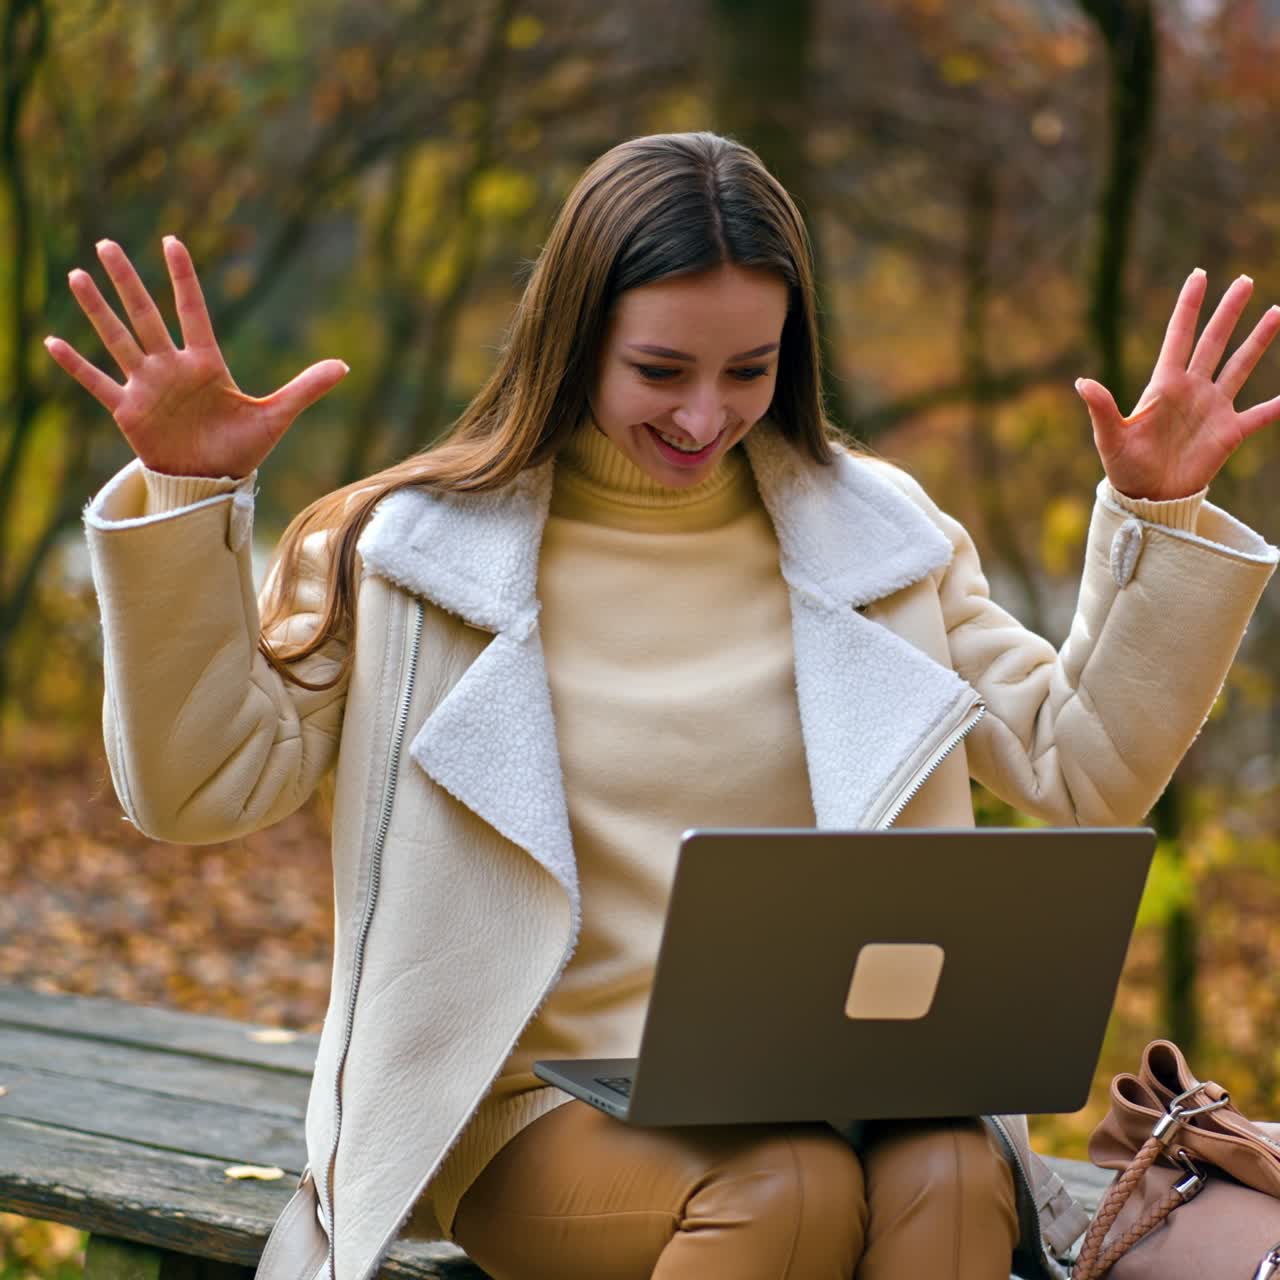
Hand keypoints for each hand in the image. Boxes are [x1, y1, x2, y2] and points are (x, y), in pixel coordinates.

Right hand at [45, 237, 348, 478]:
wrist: (213, 482)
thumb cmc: (242, 447)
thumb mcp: (276, 416)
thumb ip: (306, 388)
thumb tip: (344, 366)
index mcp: (207, 363)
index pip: (192, 311)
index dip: (183, 278)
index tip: (171, 242)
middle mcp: (172, 367)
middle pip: (146, 315)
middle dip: (128, 281)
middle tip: (107, 243)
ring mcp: (147, 386)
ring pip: (119, 339)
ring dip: (98, 310)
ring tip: (77, 275)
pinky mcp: (129, 412)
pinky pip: (98, 384)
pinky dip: (76, 366)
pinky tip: (51, 342)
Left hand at [1075, 269, 1279, 499]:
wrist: (1148, 497)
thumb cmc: (1125, 467)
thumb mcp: (1110, 437)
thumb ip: (1102, 409)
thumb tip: (1082, 383)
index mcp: (1164, 386)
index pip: (1179, 336)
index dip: (1188, 307)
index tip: (1199, 276)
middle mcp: (1192, 390)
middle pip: (1214, 342)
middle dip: (1228, 312)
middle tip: (1244, 281)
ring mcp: (1213, 409)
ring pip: (1240, 366)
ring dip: (1258, 340)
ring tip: (1277, 311)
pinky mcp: (1229, 432)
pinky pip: (1261, 414)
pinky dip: (1278, 405)